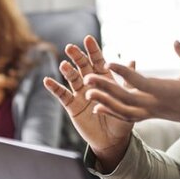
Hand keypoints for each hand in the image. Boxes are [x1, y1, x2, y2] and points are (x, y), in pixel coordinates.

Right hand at [42, 35, 134, 170]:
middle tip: (71, 48)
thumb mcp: (126, 98)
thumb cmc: (122, 118)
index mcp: (104, 79)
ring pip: (72, 78)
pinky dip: (54, 88)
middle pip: (82, 66)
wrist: (113, 139)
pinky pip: (62, 95)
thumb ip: (126, 80)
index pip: (98, 61)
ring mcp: (80, 93)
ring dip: (67, 71)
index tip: (88, 39)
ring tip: (63, 65)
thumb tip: (131, 60)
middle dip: (77, 57)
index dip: (93, 50)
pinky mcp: (72, 106)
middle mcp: (91, 83)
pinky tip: (47, 80)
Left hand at [85, 40, 179, 127]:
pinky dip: (112, 111)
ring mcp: (152, 112)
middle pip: (125, 98)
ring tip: (86, 92)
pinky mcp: (151, 115)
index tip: (108, 63)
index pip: (141, 82)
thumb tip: (175, 41)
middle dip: (105, 88)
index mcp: (167, 91)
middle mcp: (156, 104)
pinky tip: (97, 105)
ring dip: (104, 101)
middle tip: (87, 78)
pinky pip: (128, 116)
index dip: (124, 73)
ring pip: (123, 110)